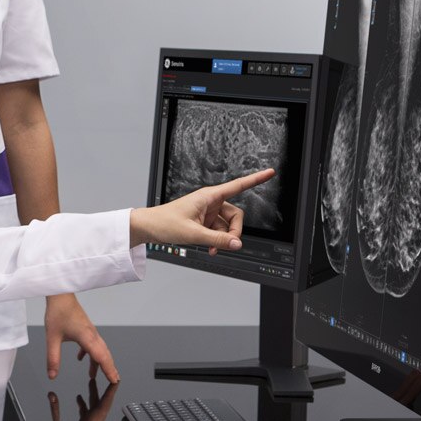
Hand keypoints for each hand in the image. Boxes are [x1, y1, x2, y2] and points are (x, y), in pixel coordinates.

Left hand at [44, 293, 118, 381]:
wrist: (61, 295)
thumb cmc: (59, 312)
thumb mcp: (52, 338)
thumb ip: (53, 358)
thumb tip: (52, 375)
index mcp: (87, 337)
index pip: (101, 357)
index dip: (108, 370)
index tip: (114, 380)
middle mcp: (92, 334)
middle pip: (104, 354)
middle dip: (109, 368)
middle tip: (114, 380)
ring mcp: (90, 331)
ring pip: (99, 349)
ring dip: (99, 362)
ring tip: (94, 374)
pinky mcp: (86, 328)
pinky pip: (92, 343)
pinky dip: (90, 353)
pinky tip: (80, 357)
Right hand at [48, 378, 119, 420]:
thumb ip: (55, 411)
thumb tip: (52, 395)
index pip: (103, 406)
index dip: (110, 393)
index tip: (116, 382)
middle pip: (102, 405)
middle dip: (105, 391)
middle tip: (108, 378)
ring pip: (94, 408)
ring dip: (94, 396)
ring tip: (92, 383)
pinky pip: (87, 414)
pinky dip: (84, 404)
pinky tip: (79, 398)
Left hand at [129, 170, 274, 253]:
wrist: (150, 227)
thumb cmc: (165, 222)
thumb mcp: (193, 234)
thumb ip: (217, 240)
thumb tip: (236, 244)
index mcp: (209, 196)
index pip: (237, 185)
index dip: (255, 179)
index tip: (270, 172)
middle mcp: (210, 202)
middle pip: (236, 215)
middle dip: (234, 231)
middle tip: (228, 244)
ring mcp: (208, 213)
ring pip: (227, 226)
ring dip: (223, 239)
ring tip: (212, 249)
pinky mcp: (204, 222)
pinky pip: (218, 232)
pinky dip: (217, 241)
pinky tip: (210, 248)